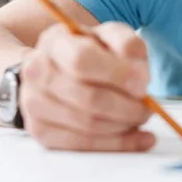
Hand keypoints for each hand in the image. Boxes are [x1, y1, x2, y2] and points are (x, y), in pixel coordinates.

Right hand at [20, 22, 153, 151]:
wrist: (60, 68)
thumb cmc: (93, 51)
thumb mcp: (113, 36)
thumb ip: (129, 46)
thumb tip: (139, 78)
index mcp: (56, 41)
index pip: (82, 60)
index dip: (117, 75)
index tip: (142, 85)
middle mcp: (37, 71)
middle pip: (87, 98)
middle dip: (127, 107)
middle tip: (148, 108)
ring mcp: (33, 103)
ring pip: (87, 124)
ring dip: (123, 126)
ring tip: (140, 118)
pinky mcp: (39, 130)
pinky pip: (81, 145)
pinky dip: (115, 144)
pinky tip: (137, 138)